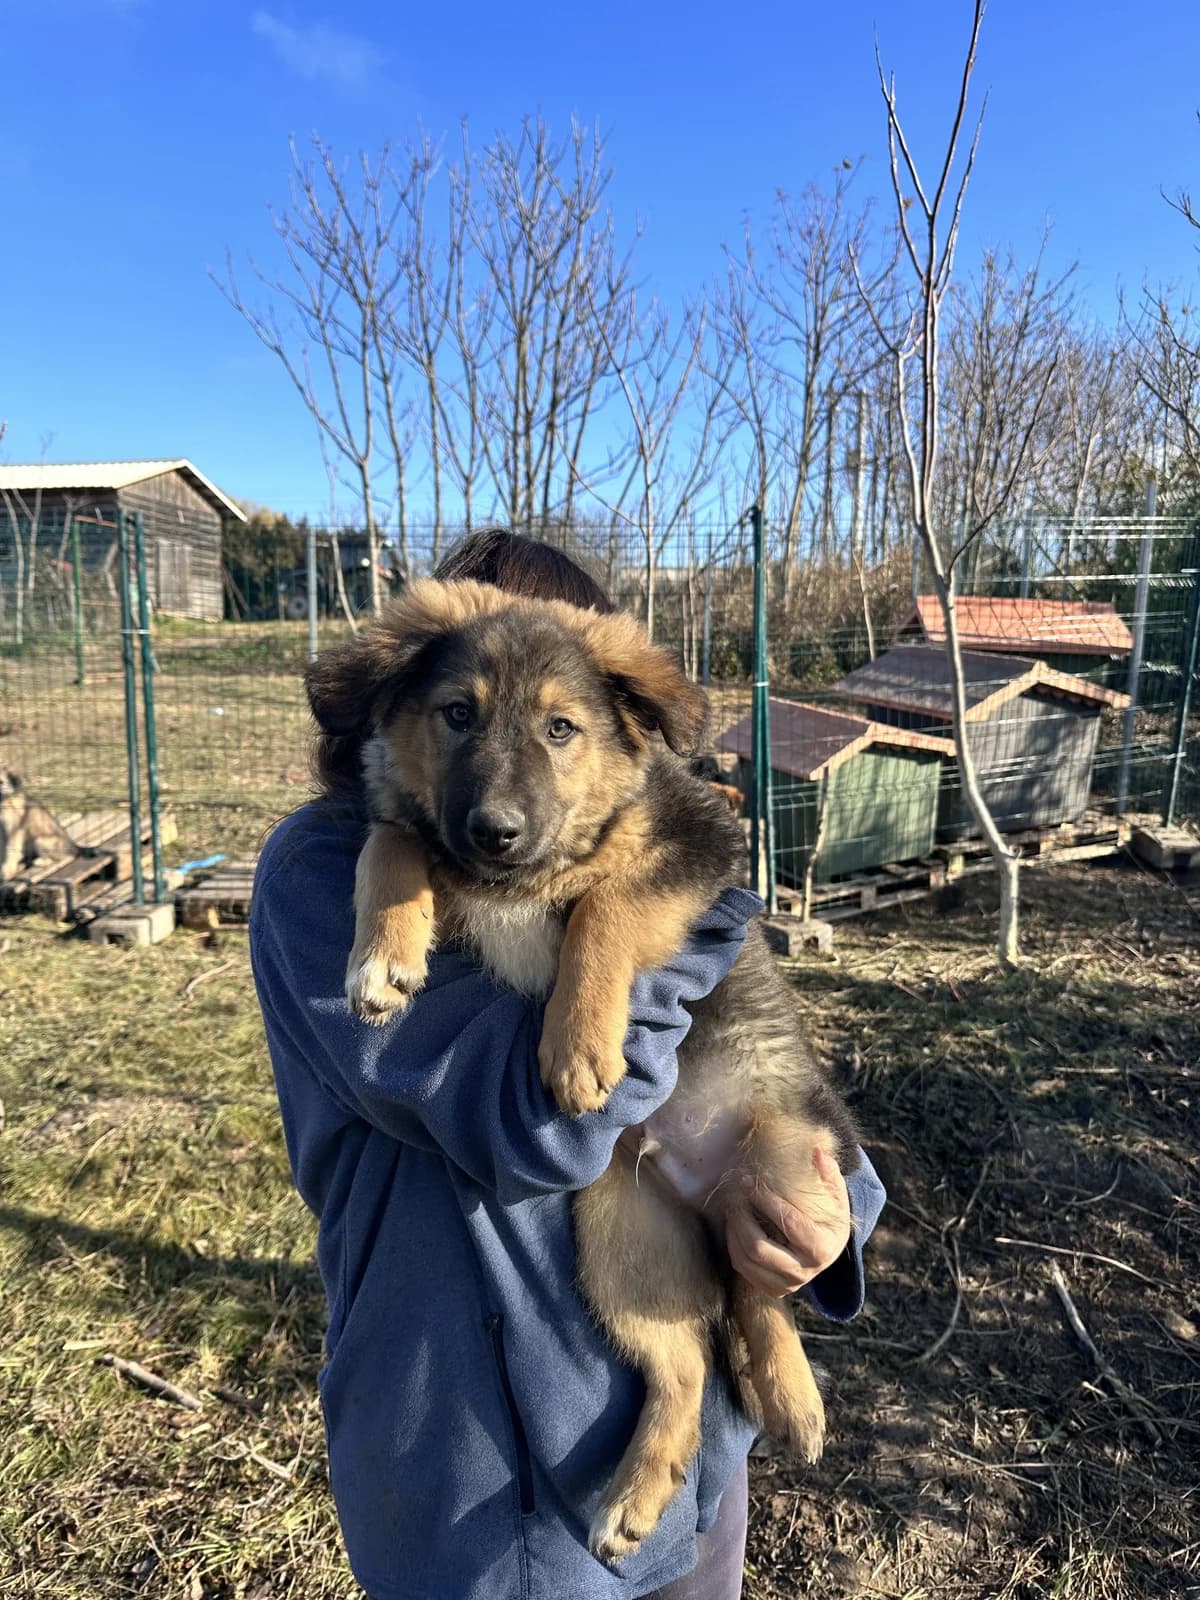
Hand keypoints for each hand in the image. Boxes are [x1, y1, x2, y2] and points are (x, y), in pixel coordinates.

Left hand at [726, 1148, 850, 1297]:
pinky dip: (734, 1246)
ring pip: (746, 1261)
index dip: (765, 1200)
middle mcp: (805, 1272)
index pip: (788, 1223)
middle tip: (734, 1196)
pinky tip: (735, 1225)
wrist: (830, 1249)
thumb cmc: (831, 1215)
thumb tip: (816, 1151)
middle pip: (759, 1249)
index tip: (747, 1181)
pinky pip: (743, 1269)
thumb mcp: (837, 1194)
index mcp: (822, 1248)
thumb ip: (829, 1172)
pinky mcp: (773, 1289)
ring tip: (732, 1208)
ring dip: (733, 1232)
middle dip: (741, 1219)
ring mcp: (787, 1284)